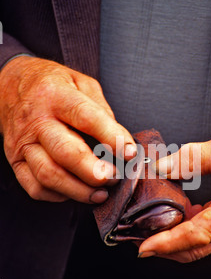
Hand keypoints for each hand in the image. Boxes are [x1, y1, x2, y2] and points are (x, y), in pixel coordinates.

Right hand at [0, 56, 136, 202]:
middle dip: (94, 172)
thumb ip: (101, 110)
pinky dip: (58, 196)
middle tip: (113, 178)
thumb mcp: (81, 83)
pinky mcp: (15, 161)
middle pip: (66, 153)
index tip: (130, 153)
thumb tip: (120, 142)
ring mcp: (23, 143)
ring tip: (100, 194)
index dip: (112, 138)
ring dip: (78, 190)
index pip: (86, 118)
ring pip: (49, 175)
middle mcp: (37, 121)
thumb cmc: (51, 85)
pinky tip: (75, 191)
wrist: (9, 85)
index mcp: (56, 96)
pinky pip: (35, 187)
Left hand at [138, 129, 210, 261]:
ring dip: (170, 243)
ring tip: (143, 232)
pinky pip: (201, 237)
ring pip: (196, 247)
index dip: (169, 242)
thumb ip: (190, 159)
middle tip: (134, 239)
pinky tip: (165, 221)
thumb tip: (159, 168)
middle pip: (194, 249)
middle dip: (163, 247)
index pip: (198, 234)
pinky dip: (180, 234)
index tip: (144, 247)